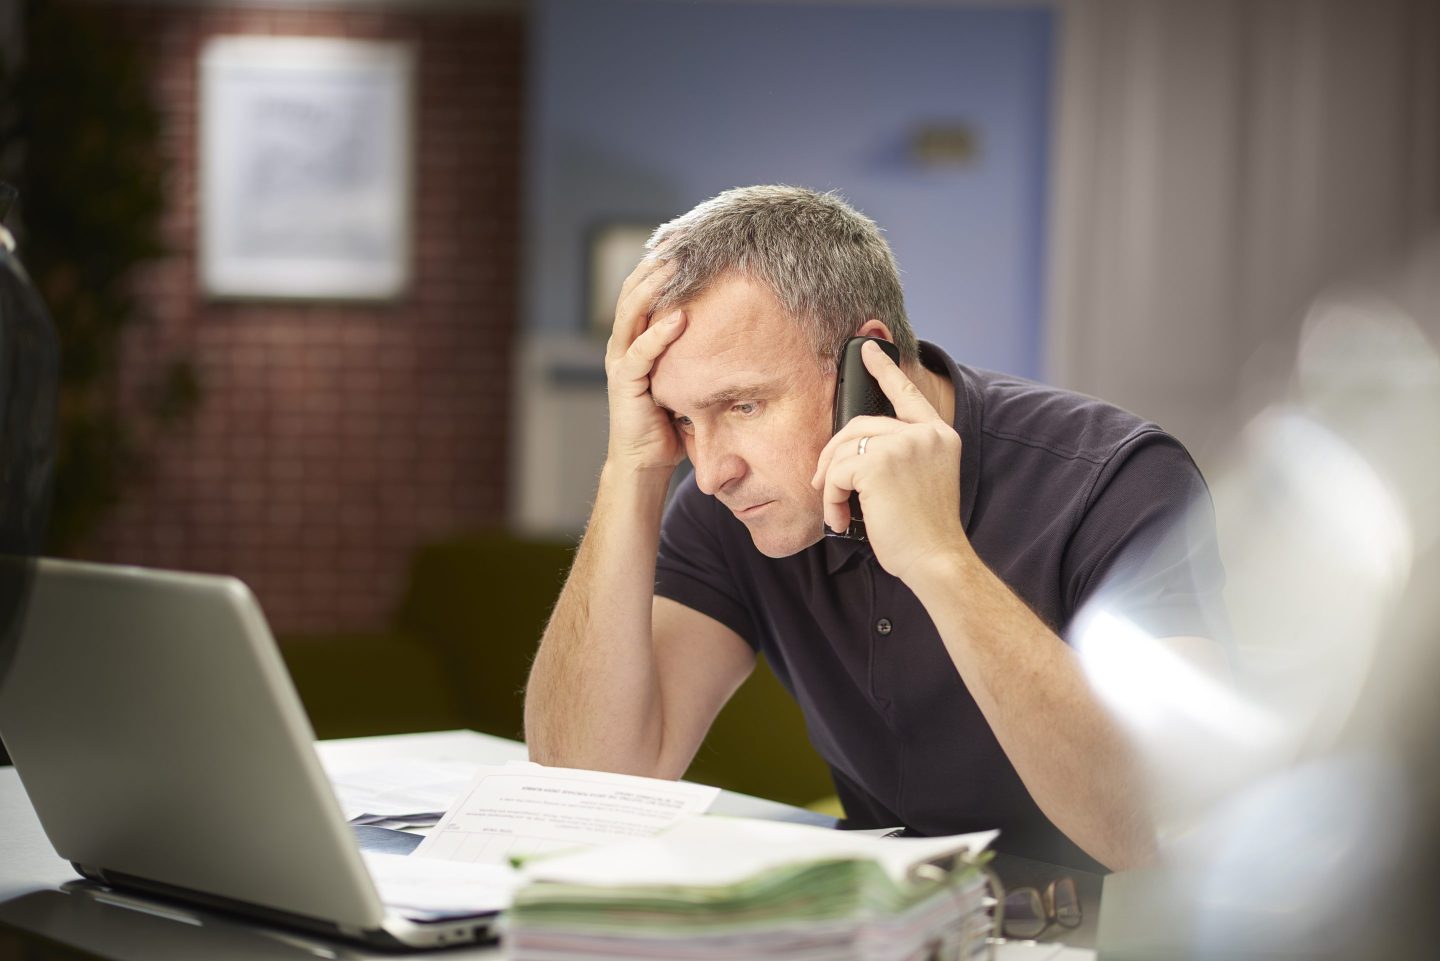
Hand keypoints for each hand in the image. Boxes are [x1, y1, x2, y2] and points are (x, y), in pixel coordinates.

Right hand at [604, 258, 687, 473]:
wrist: (645, 462)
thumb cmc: (669, 422)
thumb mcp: (686, 377)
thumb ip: (698, 353)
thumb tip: (742, 330)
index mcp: (635, 339)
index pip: (642, 291)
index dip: (659, 265)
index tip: (686, 241)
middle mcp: (623, 345)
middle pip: (632, 292)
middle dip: (655, 265)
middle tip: (681, 240)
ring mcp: (621, 363)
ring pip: (631, 314)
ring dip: (654, 288)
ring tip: (675, 266)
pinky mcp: (624, 384)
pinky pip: (640, 352)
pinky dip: (659, 334)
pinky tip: (680, 317)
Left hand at [810, 340, 968, 582]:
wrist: (936, 559)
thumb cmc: (925, 532)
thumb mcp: (920, 482)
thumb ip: (899, 456)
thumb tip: (849, 449)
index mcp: (939, 436)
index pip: (908, 394)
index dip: (884, 369)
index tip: (868, 347)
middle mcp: (925, 434)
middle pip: (859, 426)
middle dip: (832, 455)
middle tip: (822, 484)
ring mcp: (903, 445)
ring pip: (843, 450)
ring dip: (831, 484)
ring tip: (838, 512)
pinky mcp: (879, 463)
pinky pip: (836, 472)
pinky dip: (830, 499)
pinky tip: (841, 519)